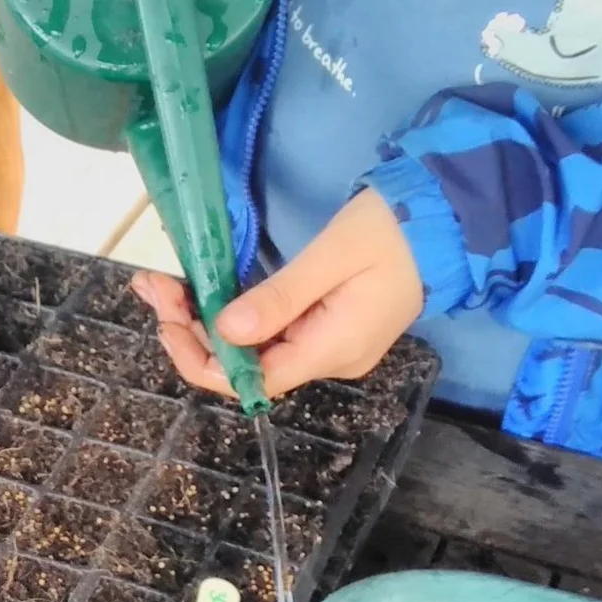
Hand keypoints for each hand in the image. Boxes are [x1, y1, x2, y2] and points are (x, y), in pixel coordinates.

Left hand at [133, 190, 423, 400]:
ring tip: (167, 284)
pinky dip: (233, 317)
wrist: (446, 221)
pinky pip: (271, 336)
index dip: (202, 357)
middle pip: (246, 368)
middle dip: (194, 332)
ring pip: (254, 351)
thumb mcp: (332, 255)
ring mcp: (330, 348)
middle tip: (156, 285)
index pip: (252, 380)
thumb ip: (280, 297)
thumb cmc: (393, 230)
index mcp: (333, 349)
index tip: (168, 317)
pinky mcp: (328, 330)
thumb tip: (226, 330)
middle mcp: (329, 361)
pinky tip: (204, 293)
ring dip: (207, 323)